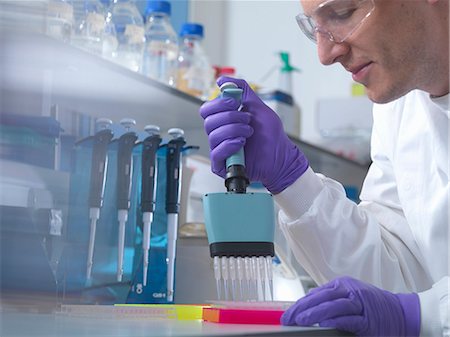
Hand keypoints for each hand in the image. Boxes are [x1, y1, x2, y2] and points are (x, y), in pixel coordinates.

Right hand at [199, 76, 307, 193]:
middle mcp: (220, 134)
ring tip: (249, 133)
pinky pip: (216, 153)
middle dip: (230, 117)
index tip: (236, 103)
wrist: (281, 156)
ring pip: (213, 135)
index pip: (207, 109)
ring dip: (234, 130)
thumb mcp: (258, 106)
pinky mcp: (221, 165)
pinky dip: (229, 145)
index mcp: (224, 120)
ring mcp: (220, 149)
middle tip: (246, 119)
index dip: (219, 104)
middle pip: (208, 121)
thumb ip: (242, 90)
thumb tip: (222, 80)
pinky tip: (241, 143)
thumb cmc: (271, 136)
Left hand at [281, 276, 419, 336]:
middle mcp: (350, 290)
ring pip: (333, 306)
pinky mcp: (368, 319)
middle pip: (321, 297)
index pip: (315, 293)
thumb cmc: (372, 307)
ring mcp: (360, 303)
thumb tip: (306, 306)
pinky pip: (349, 319)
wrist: (402, 313)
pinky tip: (323, 324)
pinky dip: (335, 321)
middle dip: (302, 309)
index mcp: (342, 284)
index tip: (287, 314)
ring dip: (315, 313)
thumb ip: (330, 300)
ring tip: (301, 320)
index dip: (299, 304)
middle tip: (288, 319)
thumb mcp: (349, 298)